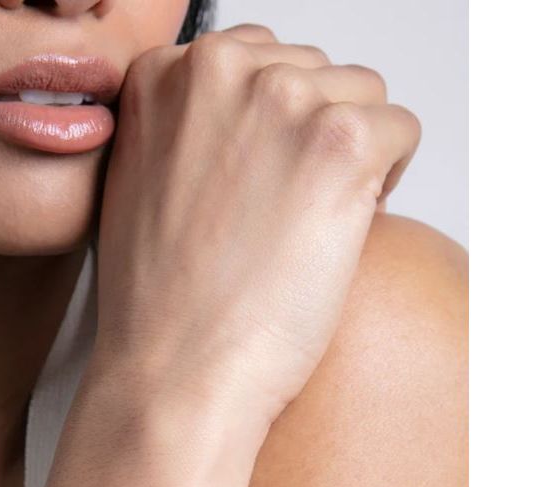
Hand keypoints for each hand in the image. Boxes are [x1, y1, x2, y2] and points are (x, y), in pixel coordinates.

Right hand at [92, 25, 419, 445]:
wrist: (174, 373)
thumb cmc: (159, 306)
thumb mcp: (140, 187)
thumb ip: (186, 131)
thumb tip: (247, 123)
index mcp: (162, 77)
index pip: (255, 58)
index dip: (271, 125)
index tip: (267, 172)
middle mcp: (218, 71)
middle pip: (313, 70)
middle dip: (312, 135)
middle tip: (285, 211)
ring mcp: (280, 101)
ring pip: (361, 96)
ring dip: (352, 157)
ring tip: (307, 225)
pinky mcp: (339, 143)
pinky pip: (400, 130)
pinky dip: (385, 182)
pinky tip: (341, 230)